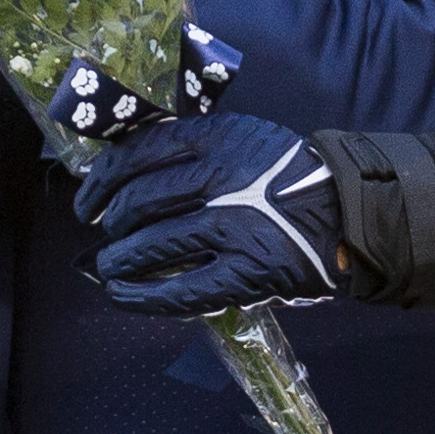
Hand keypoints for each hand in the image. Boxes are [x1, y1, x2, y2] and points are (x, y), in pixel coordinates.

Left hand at [73, 113, 342, 316]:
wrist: (345, 210)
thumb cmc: (283, 174)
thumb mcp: (239, 136)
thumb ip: (190, 147)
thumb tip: (123, 173)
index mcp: (215, 137)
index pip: (136, 155)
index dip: (101, 181)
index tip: (88, 200)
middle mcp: (220, 177)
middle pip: (139, 202)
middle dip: (111, 224)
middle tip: (104, 237)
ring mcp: (233, 226)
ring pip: (154, 245)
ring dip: (119, 260)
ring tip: (108, 268)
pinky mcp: (247, 271)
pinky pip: (182, 290)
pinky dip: (144, 297)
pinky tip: (122, 296)